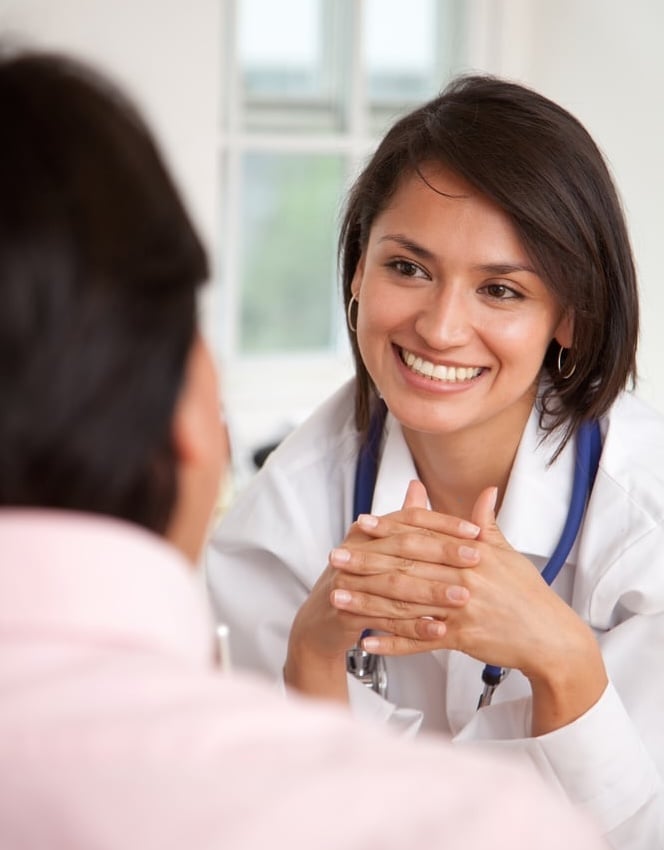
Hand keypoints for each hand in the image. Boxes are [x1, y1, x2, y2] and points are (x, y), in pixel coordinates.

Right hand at [283, 481, 479, 700]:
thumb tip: (419, 484)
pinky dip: (413, 626)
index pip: (410, 519)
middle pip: (404, 548)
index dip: (443, 523)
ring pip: (396, 584)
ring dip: (431, 592)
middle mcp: (355, 550)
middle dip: (443, 553)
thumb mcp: (379, 547)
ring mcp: (347, 581)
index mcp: (368, 531)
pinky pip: (385, 618)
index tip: (475, 531)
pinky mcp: (345, 611)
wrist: (322, 620)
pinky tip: (437, 630)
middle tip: (476, 558)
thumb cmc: (357, 580)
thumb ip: (403, 520)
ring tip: (462, 597)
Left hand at [334, 484, 607, 731]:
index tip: (361, 524)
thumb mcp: (508, 553)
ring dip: (368, 601)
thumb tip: (486, 492)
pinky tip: (365, 640)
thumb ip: (487, 522)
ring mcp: (461, 608)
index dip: (389, 529)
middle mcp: (464, 576)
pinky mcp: (461, 638)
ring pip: (405, 603)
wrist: (550, 637)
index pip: (422, 535)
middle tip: (335, 557)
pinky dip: (391, 643)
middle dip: (367, 561)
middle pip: (406, 565)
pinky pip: (419, 641)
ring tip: (337, 597)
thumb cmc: (527, 593)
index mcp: (472, 551)